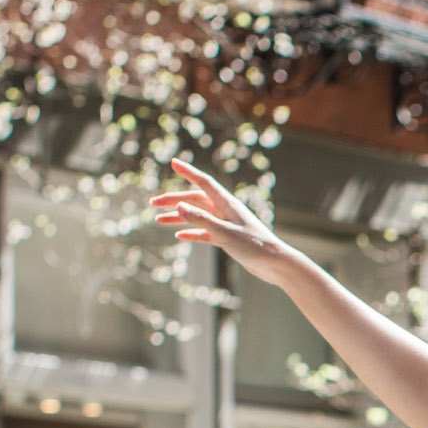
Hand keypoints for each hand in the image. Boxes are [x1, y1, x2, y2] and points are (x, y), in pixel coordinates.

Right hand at [151, 160, 296, 283]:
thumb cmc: (254, 246)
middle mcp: (226, 211)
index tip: (173, 162)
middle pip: (195, 200)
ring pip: (198, 217)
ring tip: (159, 220)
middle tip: (153, 203)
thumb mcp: (224, 233)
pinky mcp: (228, 239)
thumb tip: (179, 205)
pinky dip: (192, 233)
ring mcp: (227, 225)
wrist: (275, 265)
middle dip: (174, 200)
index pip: (204, 182)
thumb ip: (201, 220)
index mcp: (227, 204)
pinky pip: (205, 233)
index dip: (188, 172)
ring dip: (179, 217)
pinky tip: (179, 236)